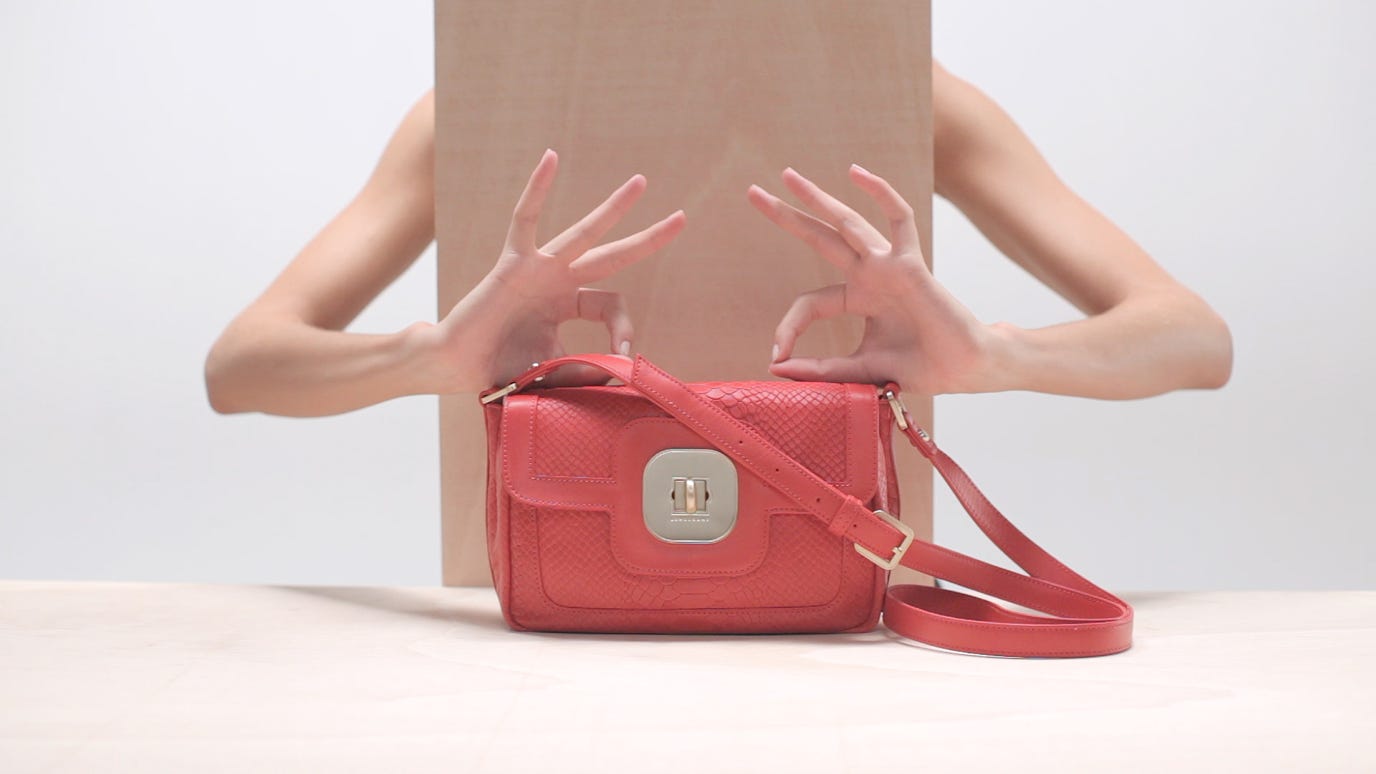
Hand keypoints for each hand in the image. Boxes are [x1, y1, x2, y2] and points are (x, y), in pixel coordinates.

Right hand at [416, 149, 685, 391]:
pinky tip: (551, 157)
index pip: (611, 304)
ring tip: (641, 183)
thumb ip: (587, 370)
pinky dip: (537, 189)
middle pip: (612, 255)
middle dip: (647, 239)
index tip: (623, 355)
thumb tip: (626, 376)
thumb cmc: (500, 368)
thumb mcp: (554, 370)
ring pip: (583, 233)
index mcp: (565, 304)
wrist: (457, 366)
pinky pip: (524, 219)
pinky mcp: (512, 263)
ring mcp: (537, 268)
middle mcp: (556, 280)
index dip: (624, 327)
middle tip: (682, 219)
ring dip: (614, 209)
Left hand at [746, 164, 996, 393]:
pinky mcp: (912, 263)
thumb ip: (821, 370)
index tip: (776, 356)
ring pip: (847, 222)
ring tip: (787, 175)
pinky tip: (855, 173)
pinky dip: (880, 193)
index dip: (788, 327)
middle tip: (751, 193)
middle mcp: (870, 275)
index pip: (810, 302)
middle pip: (819, 238)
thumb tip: (775, 368)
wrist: (964, 370)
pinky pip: (899, 219)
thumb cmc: (920, 367)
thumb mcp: (858, 370)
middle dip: (787, 216)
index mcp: (858, 298)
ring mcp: (889, 265)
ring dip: (816, 198)